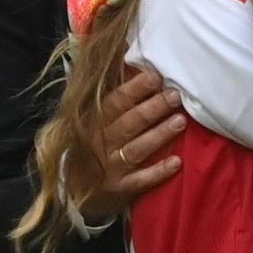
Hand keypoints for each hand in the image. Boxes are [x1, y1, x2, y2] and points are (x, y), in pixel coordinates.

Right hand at [67, 69, 186, 221]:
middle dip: (153, 108)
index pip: (115, 102)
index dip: (135, 89)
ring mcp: (110, 167)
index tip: (156, 76)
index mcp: (94, 122)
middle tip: (175, 96)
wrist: (73, 191)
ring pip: (137, 149)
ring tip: (180, 121)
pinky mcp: (119, 189)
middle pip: (129, 123)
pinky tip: (177, 163)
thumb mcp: (94, 121)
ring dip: (159, 135)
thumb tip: (133, 61)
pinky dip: (157, 172)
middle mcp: (101, 143)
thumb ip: (114, 97)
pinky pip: (140, 180)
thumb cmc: (92, 146)